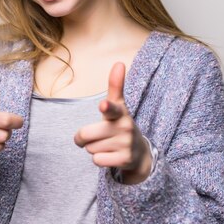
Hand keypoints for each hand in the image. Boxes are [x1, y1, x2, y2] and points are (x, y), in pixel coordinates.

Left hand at [73, 62, 151, 183]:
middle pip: (85, 135)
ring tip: (108, 145)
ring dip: (94, 148)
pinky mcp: (124, 160)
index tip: (103, 105)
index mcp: (120, 113)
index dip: (106, 107)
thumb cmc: (120, 125)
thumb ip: (116, 86)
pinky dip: (99, 160)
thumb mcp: (119, 106)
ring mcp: (125, 144)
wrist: (139, 153)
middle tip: (96, 136)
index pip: (111, 108)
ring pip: (90, 149)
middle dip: (84, 138)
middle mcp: (124, 127)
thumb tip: (119, 62)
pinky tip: (110, 156)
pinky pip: (97, 160)